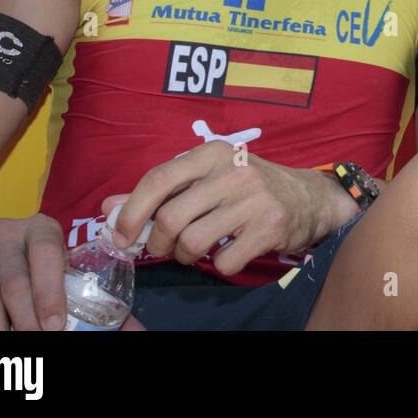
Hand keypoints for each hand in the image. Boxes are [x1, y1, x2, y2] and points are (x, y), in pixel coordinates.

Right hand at [0, 216, 148, 330]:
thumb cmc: (29, 266)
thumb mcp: (59, 270)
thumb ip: (95, 300)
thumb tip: (137, 332)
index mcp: (41, 229)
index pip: (49, 256)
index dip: (51, 293)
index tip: (56, 326)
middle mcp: (5, 233)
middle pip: (15, 282)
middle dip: (27, 319)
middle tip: (36, 342)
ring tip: (9, 348)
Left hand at [108, 142, 348, 277]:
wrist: (309, 198)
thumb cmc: (248, 188)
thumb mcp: (206, 179)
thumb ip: (158, 192)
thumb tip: (107, 209)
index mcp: (213, 153)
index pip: (158, 179)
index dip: (131, 212)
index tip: (121, 236)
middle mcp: (234, 171)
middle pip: (170, 217)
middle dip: (157, 243)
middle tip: (164, 248)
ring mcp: (255, 199)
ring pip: (192, 242)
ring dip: (185, 256)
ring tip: (194, 250)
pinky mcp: (270, 227)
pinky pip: (223, 261)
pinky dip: (218, 265)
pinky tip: (228, 252)